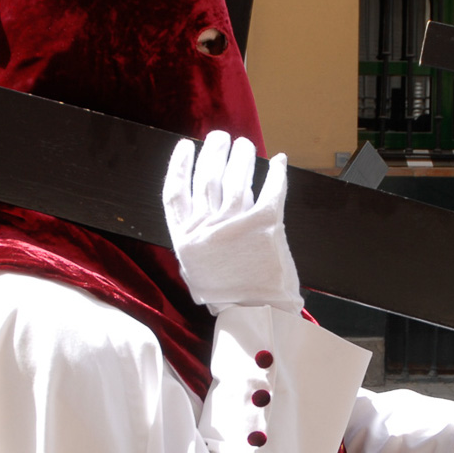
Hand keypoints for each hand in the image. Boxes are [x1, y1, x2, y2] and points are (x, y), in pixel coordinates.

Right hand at [162, 131, 301, 313]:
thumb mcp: (196, 268)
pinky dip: (276, 172)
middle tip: (220, 138)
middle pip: (207, 178)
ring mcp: (236, 224)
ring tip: (245, 146)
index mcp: (186, 239)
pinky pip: (272, 188)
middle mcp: (207, 228)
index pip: (175, 192)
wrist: (258, 314)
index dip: (179, 166)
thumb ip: (196, 238)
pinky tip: (278, 161)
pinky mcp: (266, 223)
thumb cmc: (228, 294)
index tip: (186, 147)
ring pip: (236, 177)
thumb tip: (206, 205)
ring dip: (241, 156)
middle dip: (212, 152)